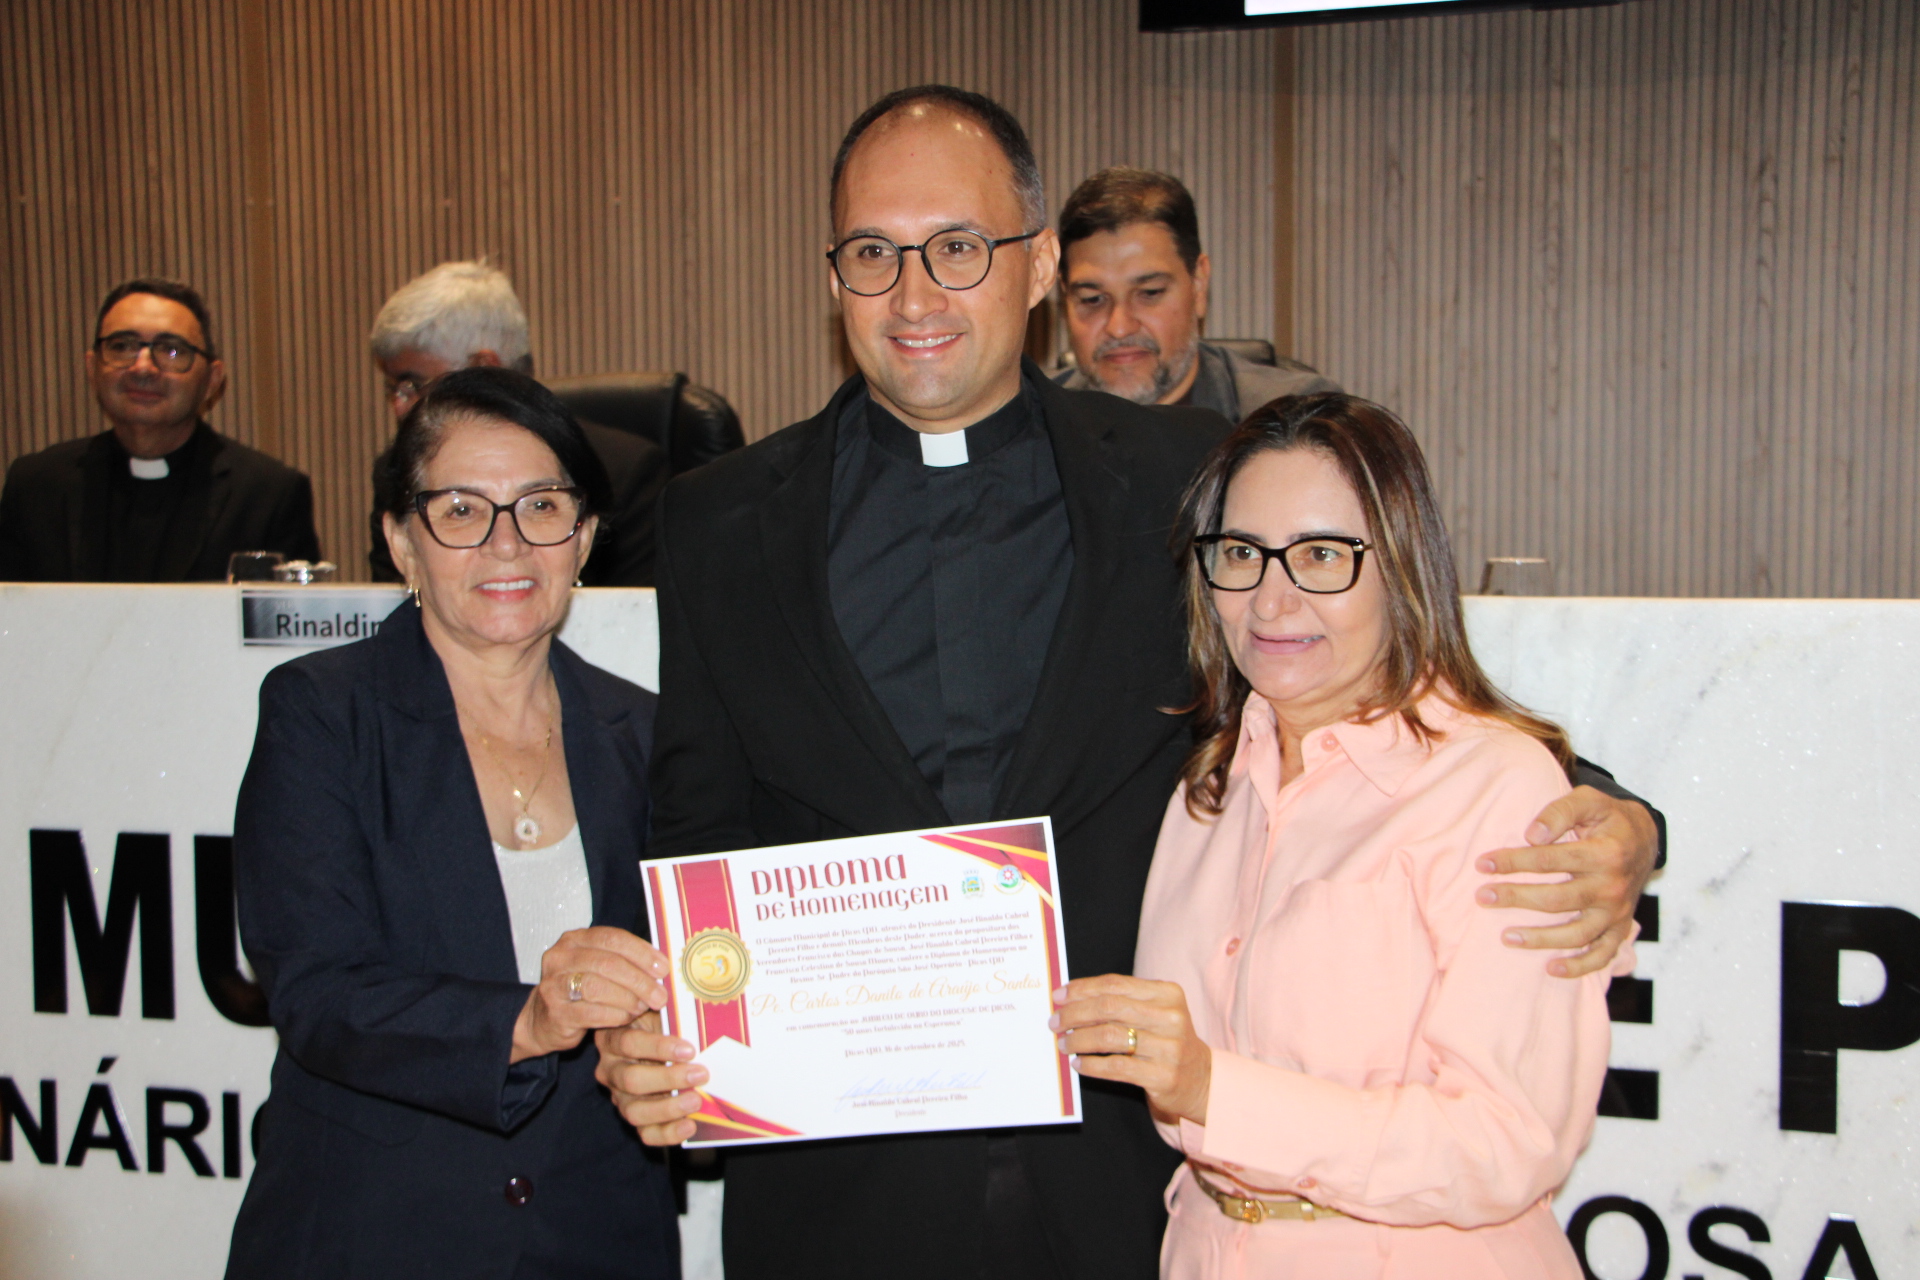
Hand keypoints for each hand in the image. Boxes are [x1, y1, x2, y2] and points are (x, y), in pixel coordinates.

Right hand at [510, 926, 671, 1062]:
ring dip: (628, 998)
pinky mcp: (555, 1012)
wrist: (541, 1019)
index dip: (642, 952)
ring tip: (645, 1007)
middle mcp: (559, 957)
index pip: (613, 938)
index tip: (663, 967)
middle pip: (608, 963)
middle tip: (660, 995)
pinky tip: (628, 1018)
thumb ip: (623, 960)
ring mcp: (554, 985)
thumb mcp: (596, 967)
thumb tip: (663, 966)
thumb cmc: (579, 990)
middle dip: (640, 980)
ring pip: (599, 987)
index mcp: (574, 940)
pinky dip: (615, 1015)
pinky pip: (592, 1012)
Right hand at [595, 1015, 706, 1145]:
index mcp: (613, 1038)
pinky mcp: (634, 1117)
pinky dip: (668, 1133)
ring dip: (668, 1108)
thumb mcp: (660, 1012)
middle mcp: (611, 1070)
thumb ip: (670, 1009)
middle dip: (669, 1078)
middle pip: (631, 1080)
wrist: (659, 1048)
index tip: (690, 1049)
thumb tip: (694, 1001)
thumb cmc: (660, 1024)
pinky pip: (645, 1133)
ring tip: (696, 1101)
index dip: (658, 1047)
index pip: (629, 1043)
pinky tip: (690, 1126)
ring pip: (635, 1111)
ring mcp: (620, 1097)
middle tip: (701, 1074)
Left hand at [1050, 975, 1210, 1126]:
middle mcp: (1171, 1017)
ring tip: (1064, 1044)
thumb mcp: (1153, 1012)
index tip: (1058, 997)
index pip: (1115, 984)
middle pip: (1109, 1007)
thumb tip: (1070, 1000)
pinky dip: (1092, 1065)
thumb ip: (1120, 1002)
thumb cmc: (1165, 1040)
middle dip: (1075, 1014)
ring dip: (1079, 1040)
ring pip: (1110, 1036)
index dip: (1082, 989)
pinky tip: (1079, 1064)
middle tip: (1054, 1023)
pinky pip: (1117, 1067)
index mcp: (1167, 993)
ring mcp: (1169, 1047)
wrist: (1200, 1079)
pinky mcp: (1164, 1075)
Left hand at [1476, 786, 1658, 977]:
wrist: (1645, 839)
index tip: (1482, 864)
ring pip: (1577, 934)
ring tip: (1505, 937)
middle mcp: (1613, 887)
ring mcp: (1617, 912)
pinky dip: (1580, 967)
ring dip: (1540, 939)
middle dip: (1516, 898)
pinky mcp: (1619, 929)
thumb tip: (1530, 835)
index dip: (1514, 861)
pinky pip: (1602, 955)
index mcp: (1605, 853)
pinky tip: (1552, 969)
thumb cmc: (1607, 818)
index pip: (1551, 860)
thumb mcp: (1589, 800)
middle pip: (1558, 899)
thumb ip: (1559, 812)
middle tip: (1482, 896)